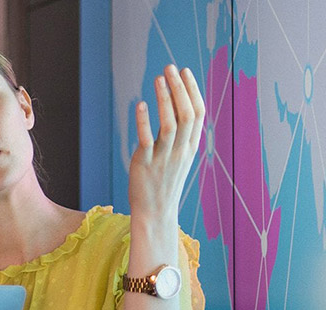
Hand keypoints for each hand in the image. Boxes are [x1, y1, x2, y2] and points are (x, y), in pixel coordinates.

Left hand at [128, 64, 204, 222]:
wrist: (155, 211)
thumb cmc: (164, 181)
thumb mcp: (178, 156)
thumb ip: (179, 134)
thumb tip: (176, 106)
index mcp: (191, 146)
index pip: (198, 113)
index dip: (192, 90)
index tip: (184, 71)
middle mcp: (181, 150)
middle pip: (187, 114)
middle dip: (180, 88)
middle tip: (170, 67)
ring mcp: (164, 157)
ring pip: (169, 124)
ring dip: (165, 99)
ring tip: (158, 78)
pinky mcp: (145, 164)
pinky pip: (147, 140)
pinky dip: (144, 121)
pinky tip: (141, 104)